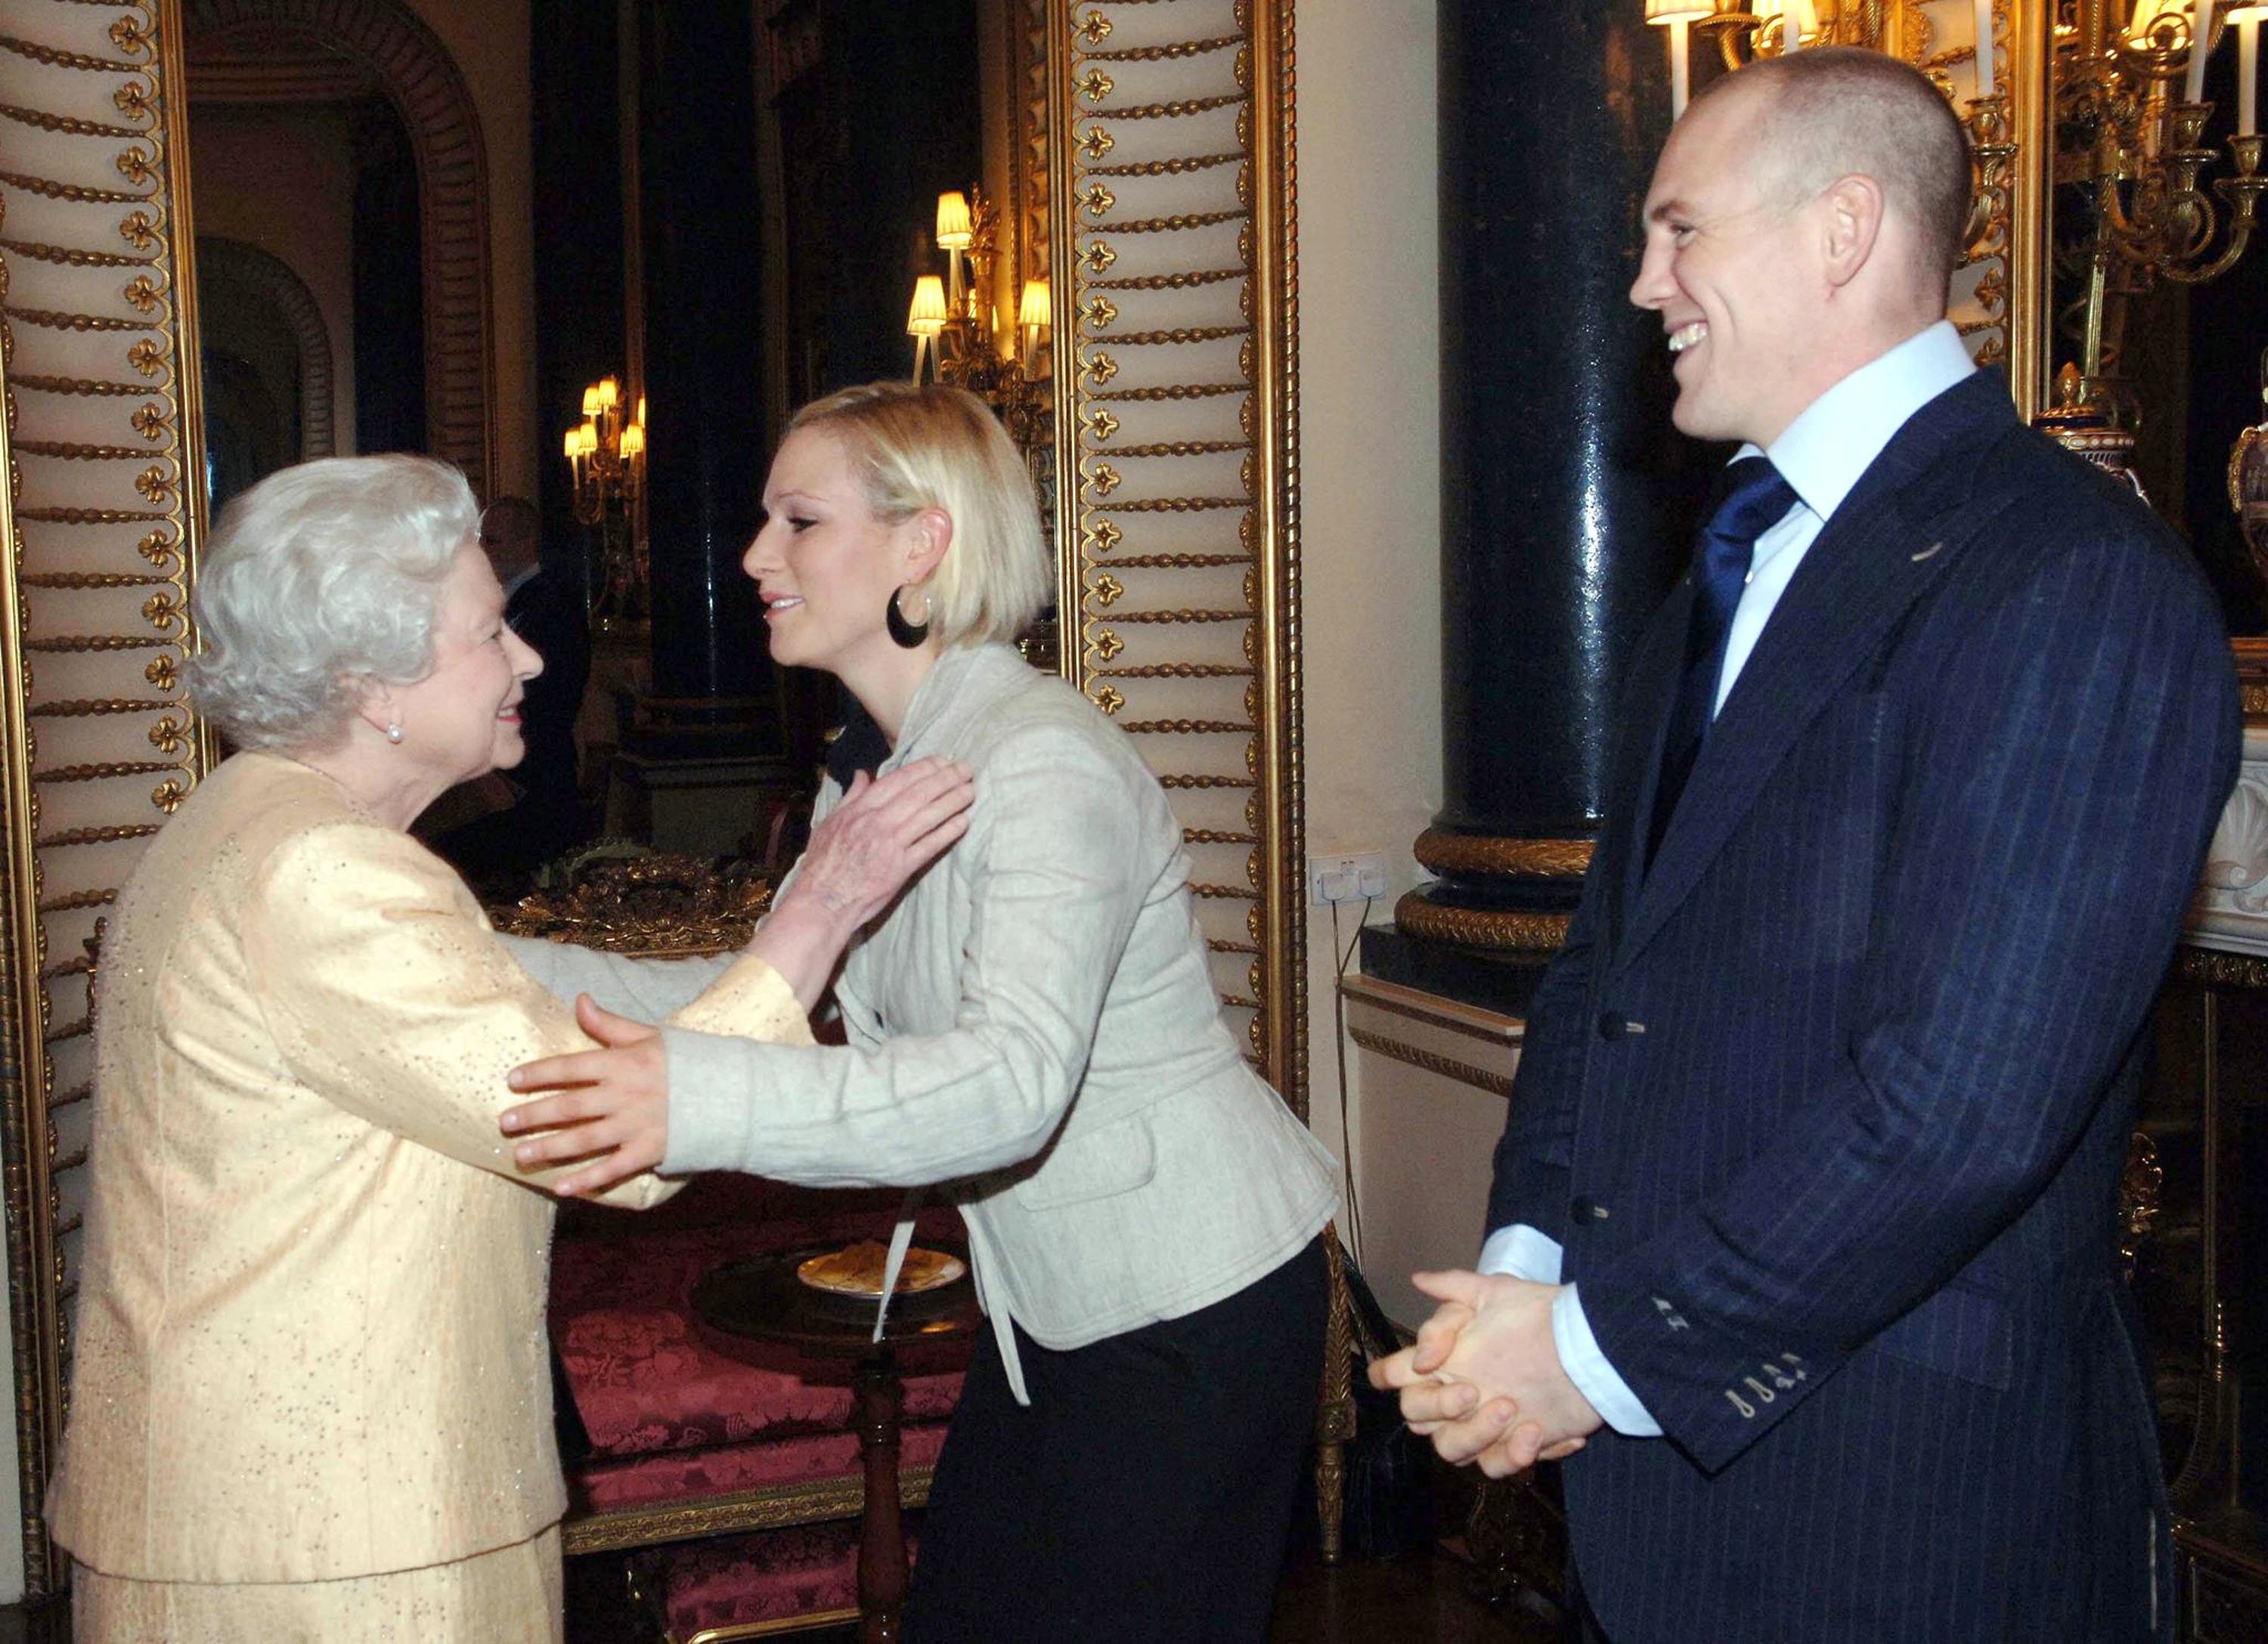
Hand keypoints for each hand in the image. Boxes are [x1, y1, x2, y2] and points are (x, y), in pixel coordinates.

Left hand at [500, 993, 668, 1195]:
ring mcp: (637, 1125)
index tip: (511, 1080)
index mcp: (624, 1063)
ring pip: (584, 1139)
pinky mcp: (650, 1151)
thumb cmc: (688, 1061)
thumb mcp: (649, 1035)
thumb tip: (579, 1000)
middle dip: (533, 1115)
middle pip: (569, 1106)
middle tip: (504, 1123)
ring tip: (521, 1155)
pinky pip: (612, 1168)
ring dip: (549, 1148)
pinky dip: (586, 1179)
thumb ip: (609, 1024)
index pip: (571, 1067)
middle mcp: (625, 1095)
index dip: (539, 1073)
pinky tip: (561, 1187)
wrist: (732, 1093)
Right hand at [789, 757, 974, 931]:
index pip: (899, 779)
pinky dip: (947, 832)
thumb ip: (851, 797)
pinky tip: (963, 822)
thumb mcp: (830, 822)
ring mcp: (890, 845)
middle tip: (966, 769)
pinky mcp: (901, 868)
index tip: (943, 761)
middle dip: (946, 778)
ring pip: (928, 815)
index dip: (925, 768)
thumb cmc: (824, 864)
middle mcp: (877, 822)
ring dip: (953, 801)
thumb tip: (863, 774)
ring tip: (970, 791)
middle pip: (919, 793)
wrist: (822, 901)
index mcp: (860, 809)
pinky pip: (929, 845)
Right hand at [1368, 1270, 1599, 1477]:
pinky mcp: (1516, 1447)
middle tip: (1472, 1391)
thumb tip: (1417, 1282)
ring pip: (1452, 1449)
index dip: (1387, 1374)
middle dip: (1438, 1405)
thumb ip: (1454, 1290)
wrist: (1593, 1347)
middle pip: (1417, 1415)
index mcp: (1445, 1360)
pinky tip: (1542, 1431)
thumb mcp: (1497, 1293)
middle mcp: (1457, 1395)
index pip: (1398, 1372)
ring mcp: (1485, 1424)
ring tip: (1514, 1411)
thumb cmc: (1540, 1316)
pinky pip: (1499, 1466)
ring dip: (1477, 1433)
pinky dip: (1518, 1454)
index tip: (1394, 1373)